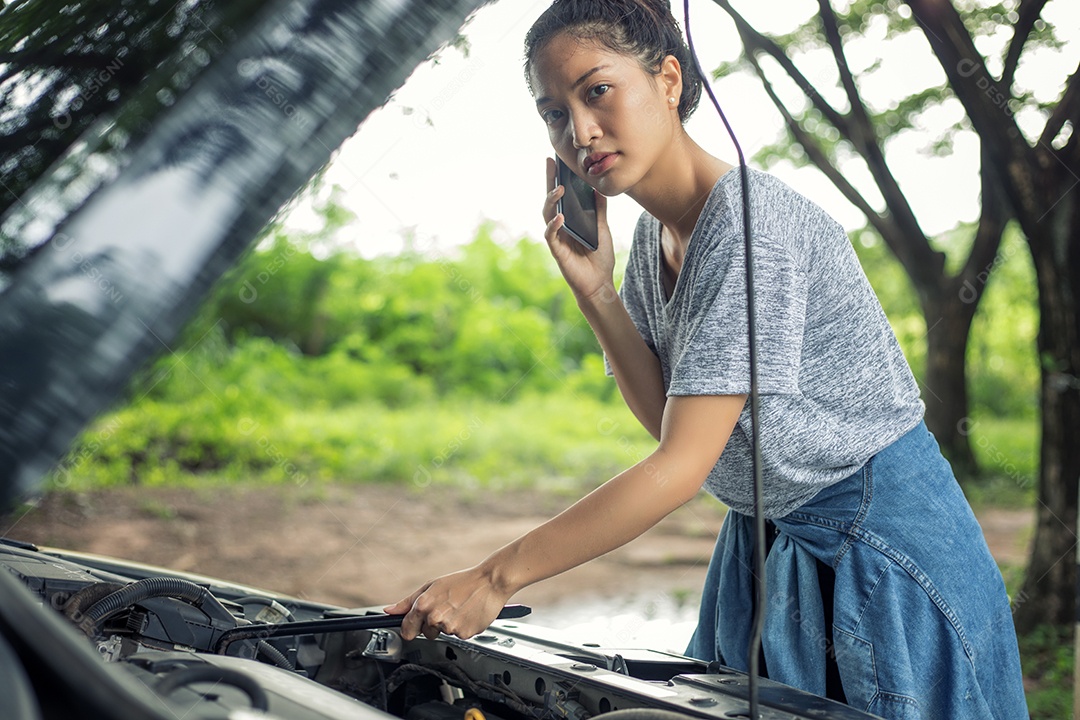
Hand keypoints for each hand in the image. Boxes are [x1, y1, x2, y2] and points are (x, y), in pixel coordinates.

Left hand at [383, 565, 510, 640]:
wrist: (490, 582)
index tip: (415, 627)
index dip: (410, 628)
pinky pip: (458, 636)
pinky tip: (468, 614)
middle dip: (433, 625)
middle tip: (447, 609)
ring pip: (443, 634)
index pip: (406, 629)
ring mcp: (450, 627)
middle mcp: (435, 617)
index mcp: (424, 605)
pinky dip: (463, 627)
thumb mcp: (432, 586)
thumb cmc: (462, 581)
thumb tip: (389, 611)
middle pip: (426, 634)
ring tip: (460, 608)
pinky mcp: (465, 634)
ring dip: (450, 625)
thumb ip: (408, 602)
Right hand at [542, 156, 616, 303]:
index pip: (561, 195)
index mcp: (569, 219)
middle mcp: (560, 226)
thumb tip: (598, 188)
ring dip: (552, 201)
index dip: (556, 178)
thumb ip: (599, 210)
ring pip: (547, 215)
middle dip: (549, 182)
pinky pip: (551, 235)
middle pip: (551, 200)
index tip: (555, 159)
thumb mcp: (602, 228)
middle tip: (551, 164)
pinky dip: (554, 225)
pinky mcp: (557, 251)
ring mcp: (557, 238)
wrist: (599, 282)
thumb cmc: (599, 257)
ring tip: (559, 189)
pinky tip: (560, 216)